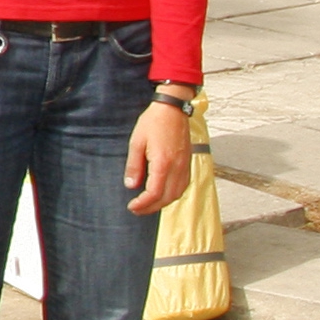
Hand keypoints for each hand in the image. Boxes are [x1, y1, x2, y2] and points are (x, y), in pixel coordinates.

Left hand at [127, 98, 193, 213]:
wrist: (172, 110)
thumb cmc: (153, 123)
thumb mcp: (136, 143)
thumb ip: (134, 166)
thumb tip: (131, 185)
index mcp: (163, 163)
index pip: (154, 193)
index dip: (143, 204)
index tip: (132, 206)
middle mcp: (177, 167)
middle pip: (167, 197)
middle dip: (151, 208)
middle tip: (137, 210)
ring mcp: (185, 165)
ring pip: (178, 193)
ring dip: (163, 203)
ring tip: (148, 204)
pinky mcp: (188, 162)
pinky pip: (183, 185)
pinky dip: (173, 194)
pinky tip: (162, 194)